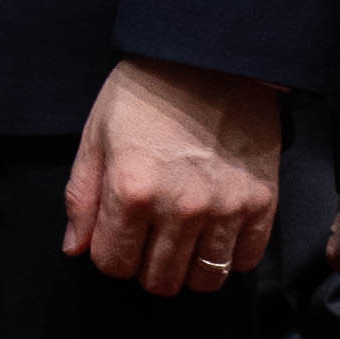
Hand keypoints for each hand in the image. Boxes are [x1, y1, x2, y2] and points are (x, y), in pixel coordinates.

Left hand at [60, 59, 281, 298]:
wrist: (210, 58)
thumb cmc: (145, 93)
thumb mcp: (97, 135)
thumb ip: (82, 197)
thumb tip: (76, 250)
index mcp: (131, 191)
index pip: (113, 264)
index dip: (109, 254)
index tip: (117, 234)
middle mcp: (180, 208)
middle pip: (158, 280)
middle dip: (146, 266)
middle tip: (149, 238)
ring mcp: (226, 208)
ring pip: (203, 279)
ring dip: (187, 268)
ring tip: (182, 240)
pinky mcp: (263, 203)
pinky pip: (244, 261)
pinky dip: (228, 256)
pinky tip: (216, 233)